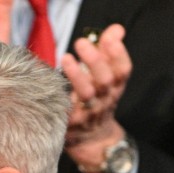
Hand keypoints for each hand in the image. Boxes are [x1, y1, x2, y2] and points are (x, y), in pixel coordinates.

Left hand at [61, 24, 130, 156]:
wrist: (91, 140)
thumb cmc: (96, 101)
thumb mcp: (106, 78)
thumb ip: (109, 52)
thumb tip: (115, 30)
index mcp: (115, 88)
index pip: (122, 71)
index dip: (118, 54)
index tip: (108, 38)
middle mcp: (105, 101)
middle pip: (105, 80)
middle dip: (95, 60)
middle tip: (81, 43)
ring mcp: (88, 114)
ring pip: (87, 94)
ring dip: (77, 75)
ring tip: (66, 58)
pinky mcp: (71, 124)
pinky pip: (66, 108)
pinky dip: (61, 95)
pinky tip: (51, 82)